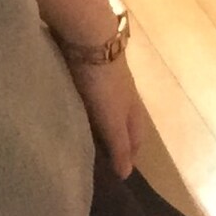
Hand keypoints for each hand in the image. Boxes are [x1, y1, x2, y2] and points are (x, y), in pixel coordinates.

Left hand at [66, 54, 146, 179]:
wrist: (90, 40)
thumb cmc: (104, 84)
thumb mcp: (112, 119)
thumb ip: (119, 145)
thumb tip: (126, 175)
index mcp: (132, 109)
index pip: (136, 138)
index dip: (130, 155)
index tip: (121, 172)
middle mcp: (125, 96)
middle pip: (125, 123)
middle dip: (119, 140)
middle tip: (105, 157)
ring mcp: (108, 82)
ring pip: (110, 109)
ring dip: (104, 124)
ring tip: (90, 137)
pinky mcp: (91, 70)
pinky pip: (93, 96)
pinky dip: (91, 108)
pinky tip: (79, 109)